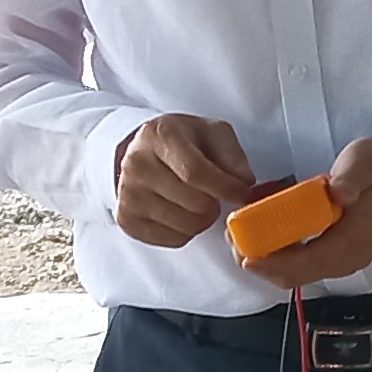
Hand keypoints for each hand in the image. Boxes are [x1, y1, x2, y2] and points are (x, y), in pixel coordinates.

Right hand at [115, 113, 260, 247]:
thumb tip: (244, 182)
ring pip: (187, 225)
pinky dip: (187, 230)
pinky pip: (174, 239)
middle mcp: (137, 164)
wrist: (143, 150)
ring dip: (203, 218)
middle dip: (216, 203)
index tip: (242, 192)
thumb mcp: (213, 132)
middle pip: (195, 203)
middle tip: (215, 193)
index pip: (196, 172)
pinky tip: (182, 211)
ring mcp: (128, 194)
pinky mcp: (127, 220)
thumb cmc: (184, 141)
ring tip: (199, 201)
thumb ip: (233, 154)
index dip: (226, 188)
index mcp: (159, 136)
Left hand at [240, 135, 371, 290]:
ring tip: (242, 236)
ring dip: (265, 258)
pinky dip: (275, 252)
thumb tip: (338, 193)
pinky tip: (261, 232)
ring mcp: (338, 259)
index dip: (273, 262)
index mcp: (351, 242)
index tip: (245, 254)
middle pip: (293, 275)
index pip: (306, 263)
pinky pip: (298, 262)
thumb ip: (352, 178)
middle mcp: (343, 259)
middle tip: (234, 240)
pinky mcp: (331, 253)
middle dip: (260, 262)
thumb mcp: (367, 163)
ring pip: (293, 272)